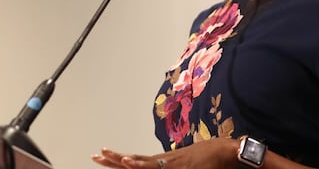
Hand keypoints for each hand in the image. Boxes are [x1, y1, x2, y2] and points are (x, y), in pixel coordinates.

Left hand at [91, 138, 238, 168]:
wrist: (224, 152)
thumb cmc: (209, 159)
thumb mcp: (187, 166)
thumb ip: (173, 168)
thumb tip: (164, 167)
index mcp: (163, 162)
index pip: (136, 161)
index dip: (119, 160)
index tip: (103, 156)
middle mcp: (162, 161)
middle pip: (133, 161)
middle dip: (113, 160)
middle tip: (95, 155)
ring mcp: (168, 164)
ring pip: (139, 163)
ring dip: (121, 160)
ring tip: (104, 156)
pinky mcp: (176, 167)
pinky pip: (154, 167)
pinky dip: (141, 165)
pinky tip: (128, 162)